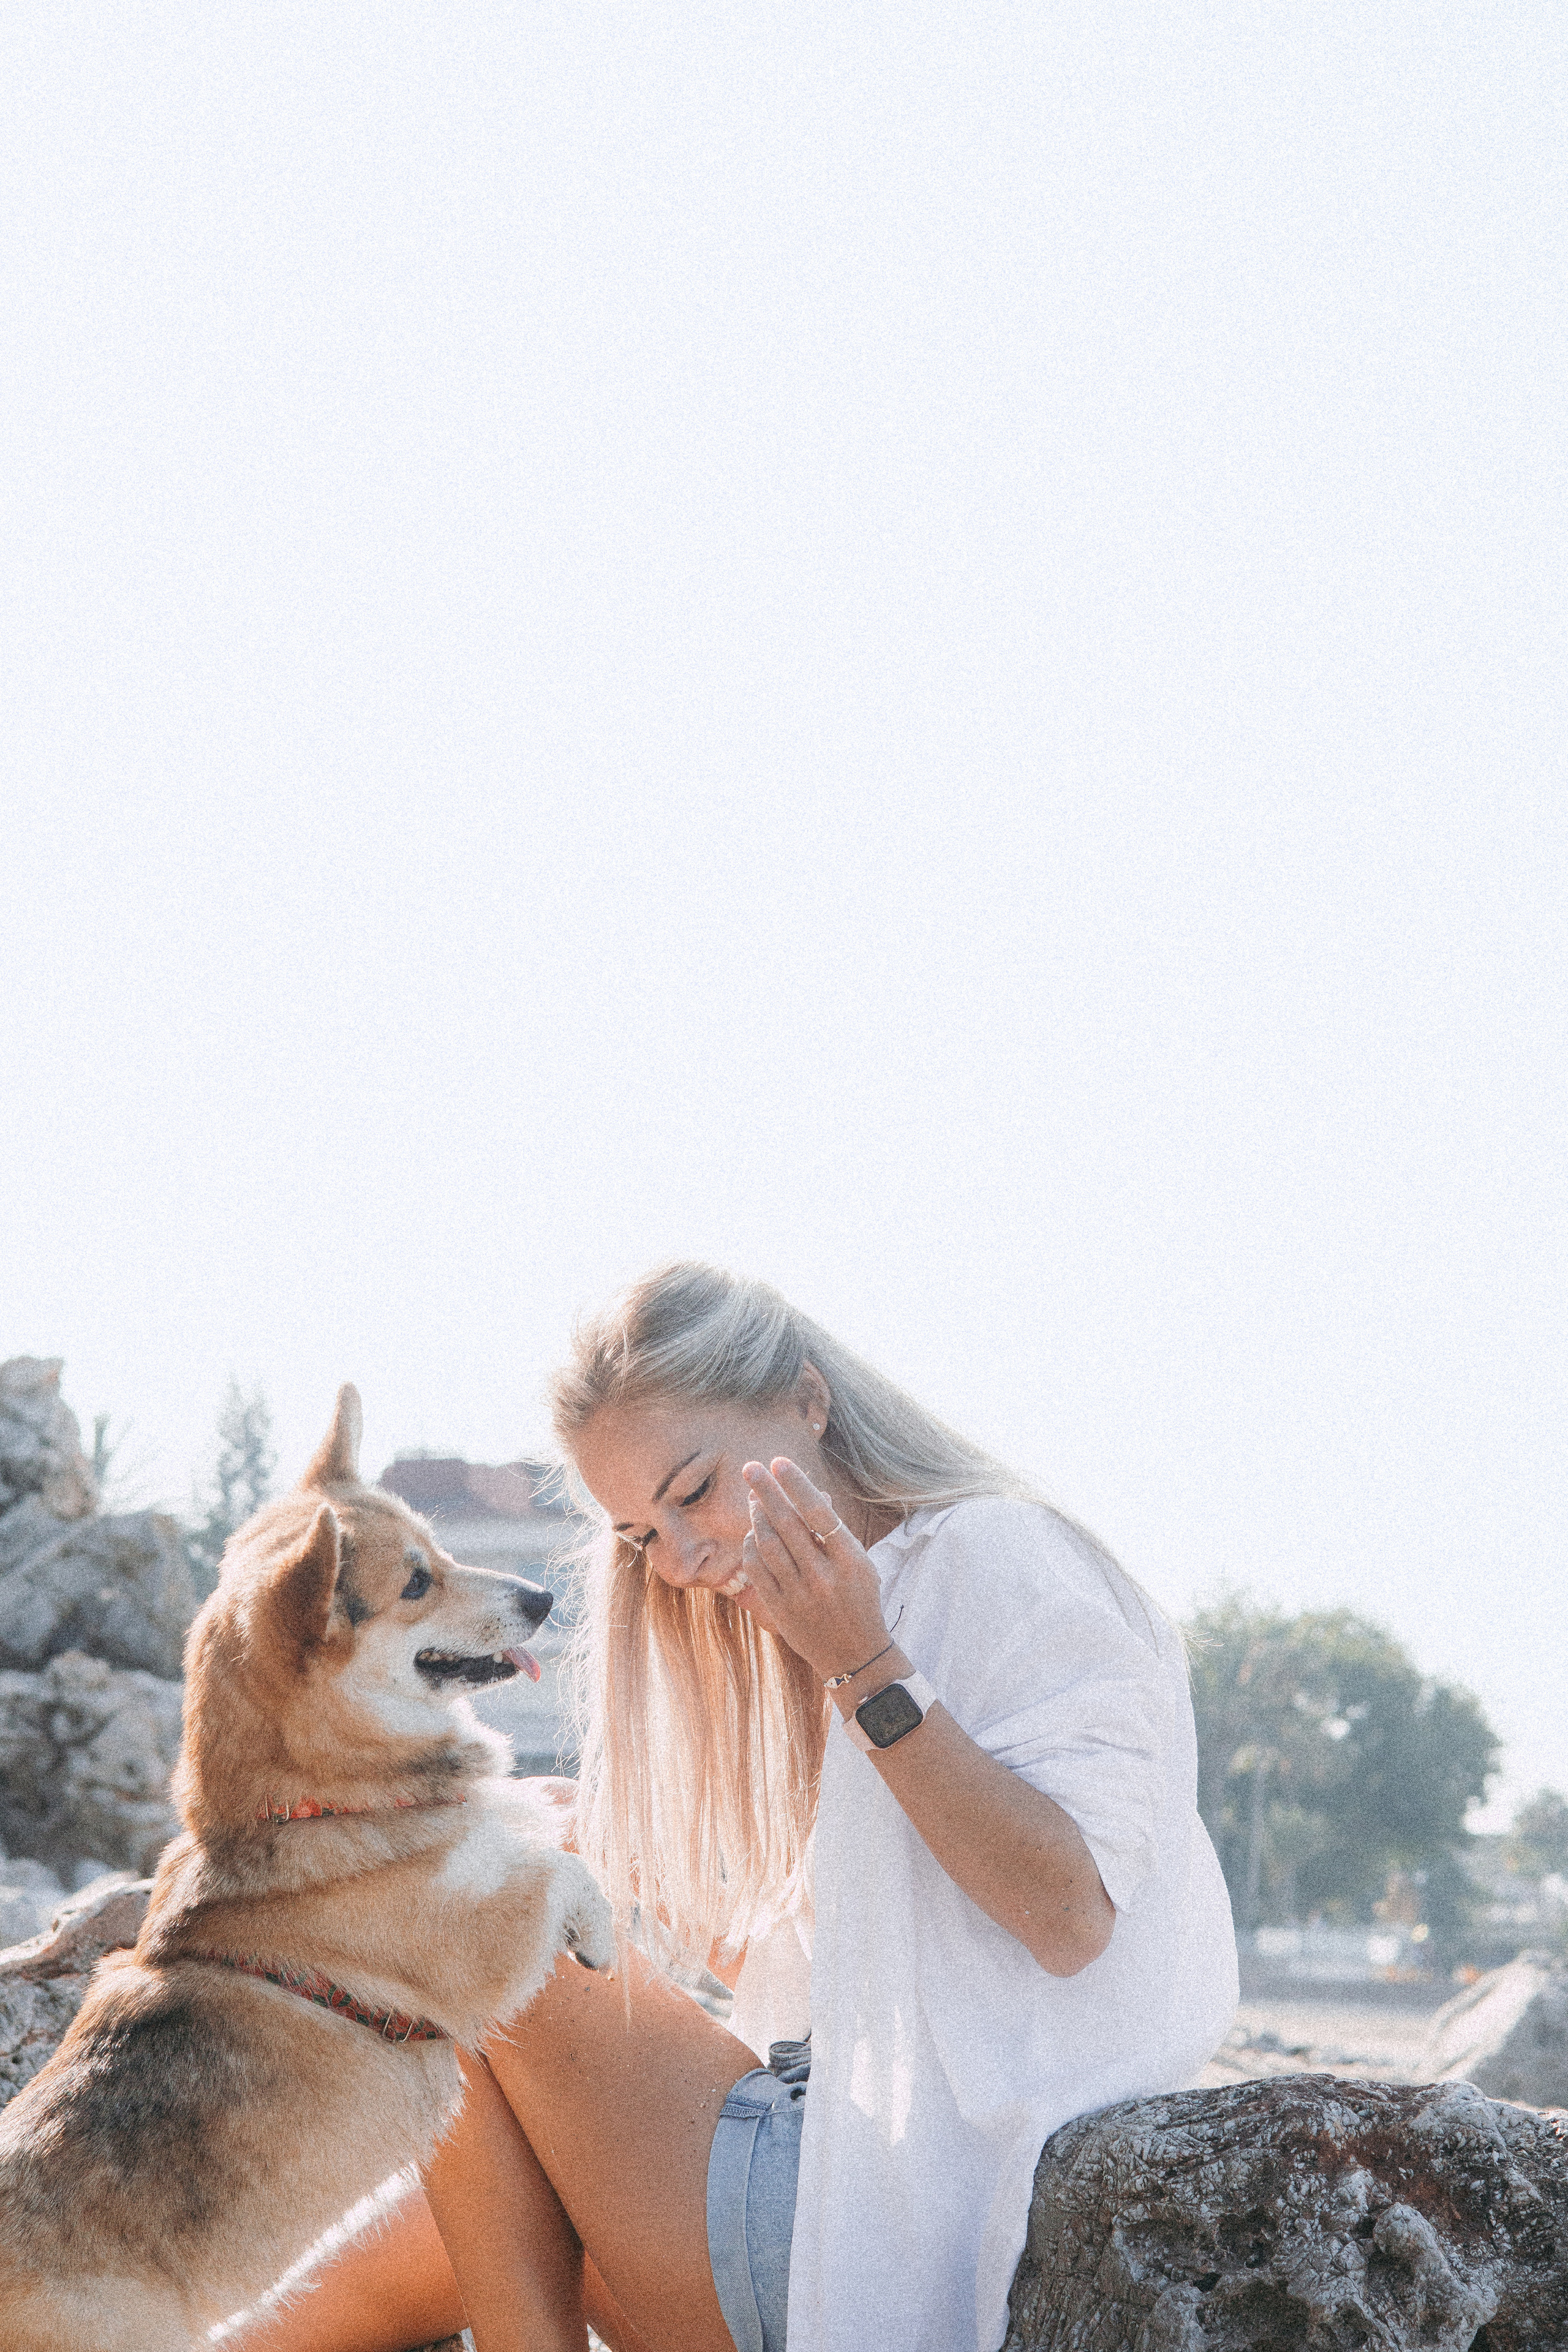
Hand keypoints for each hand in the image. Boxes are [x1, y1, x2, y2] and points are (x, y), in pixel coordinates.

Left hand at [740, 1457, 891, 1685]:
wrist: (855, 1656)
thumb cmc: (860, 1601)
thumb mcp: (859, 1565)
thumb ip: (834, 1532)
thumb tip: (812, 1493)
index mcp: (850, 1561)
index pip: (819, 1513)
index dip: (797, 1485)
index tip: (779, 1462)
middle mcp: (823, 1576)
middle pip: (787, 1524)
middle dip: (766, 1491)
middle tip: (750, 1468)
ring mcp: (799, 1594)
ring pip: (768, 1545)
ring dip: (757, 1517)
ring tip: (754, 1499)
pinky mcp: (780, 1610)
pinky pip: (757, 1570)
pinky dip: (751, 1547)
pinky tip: (752, 1534)